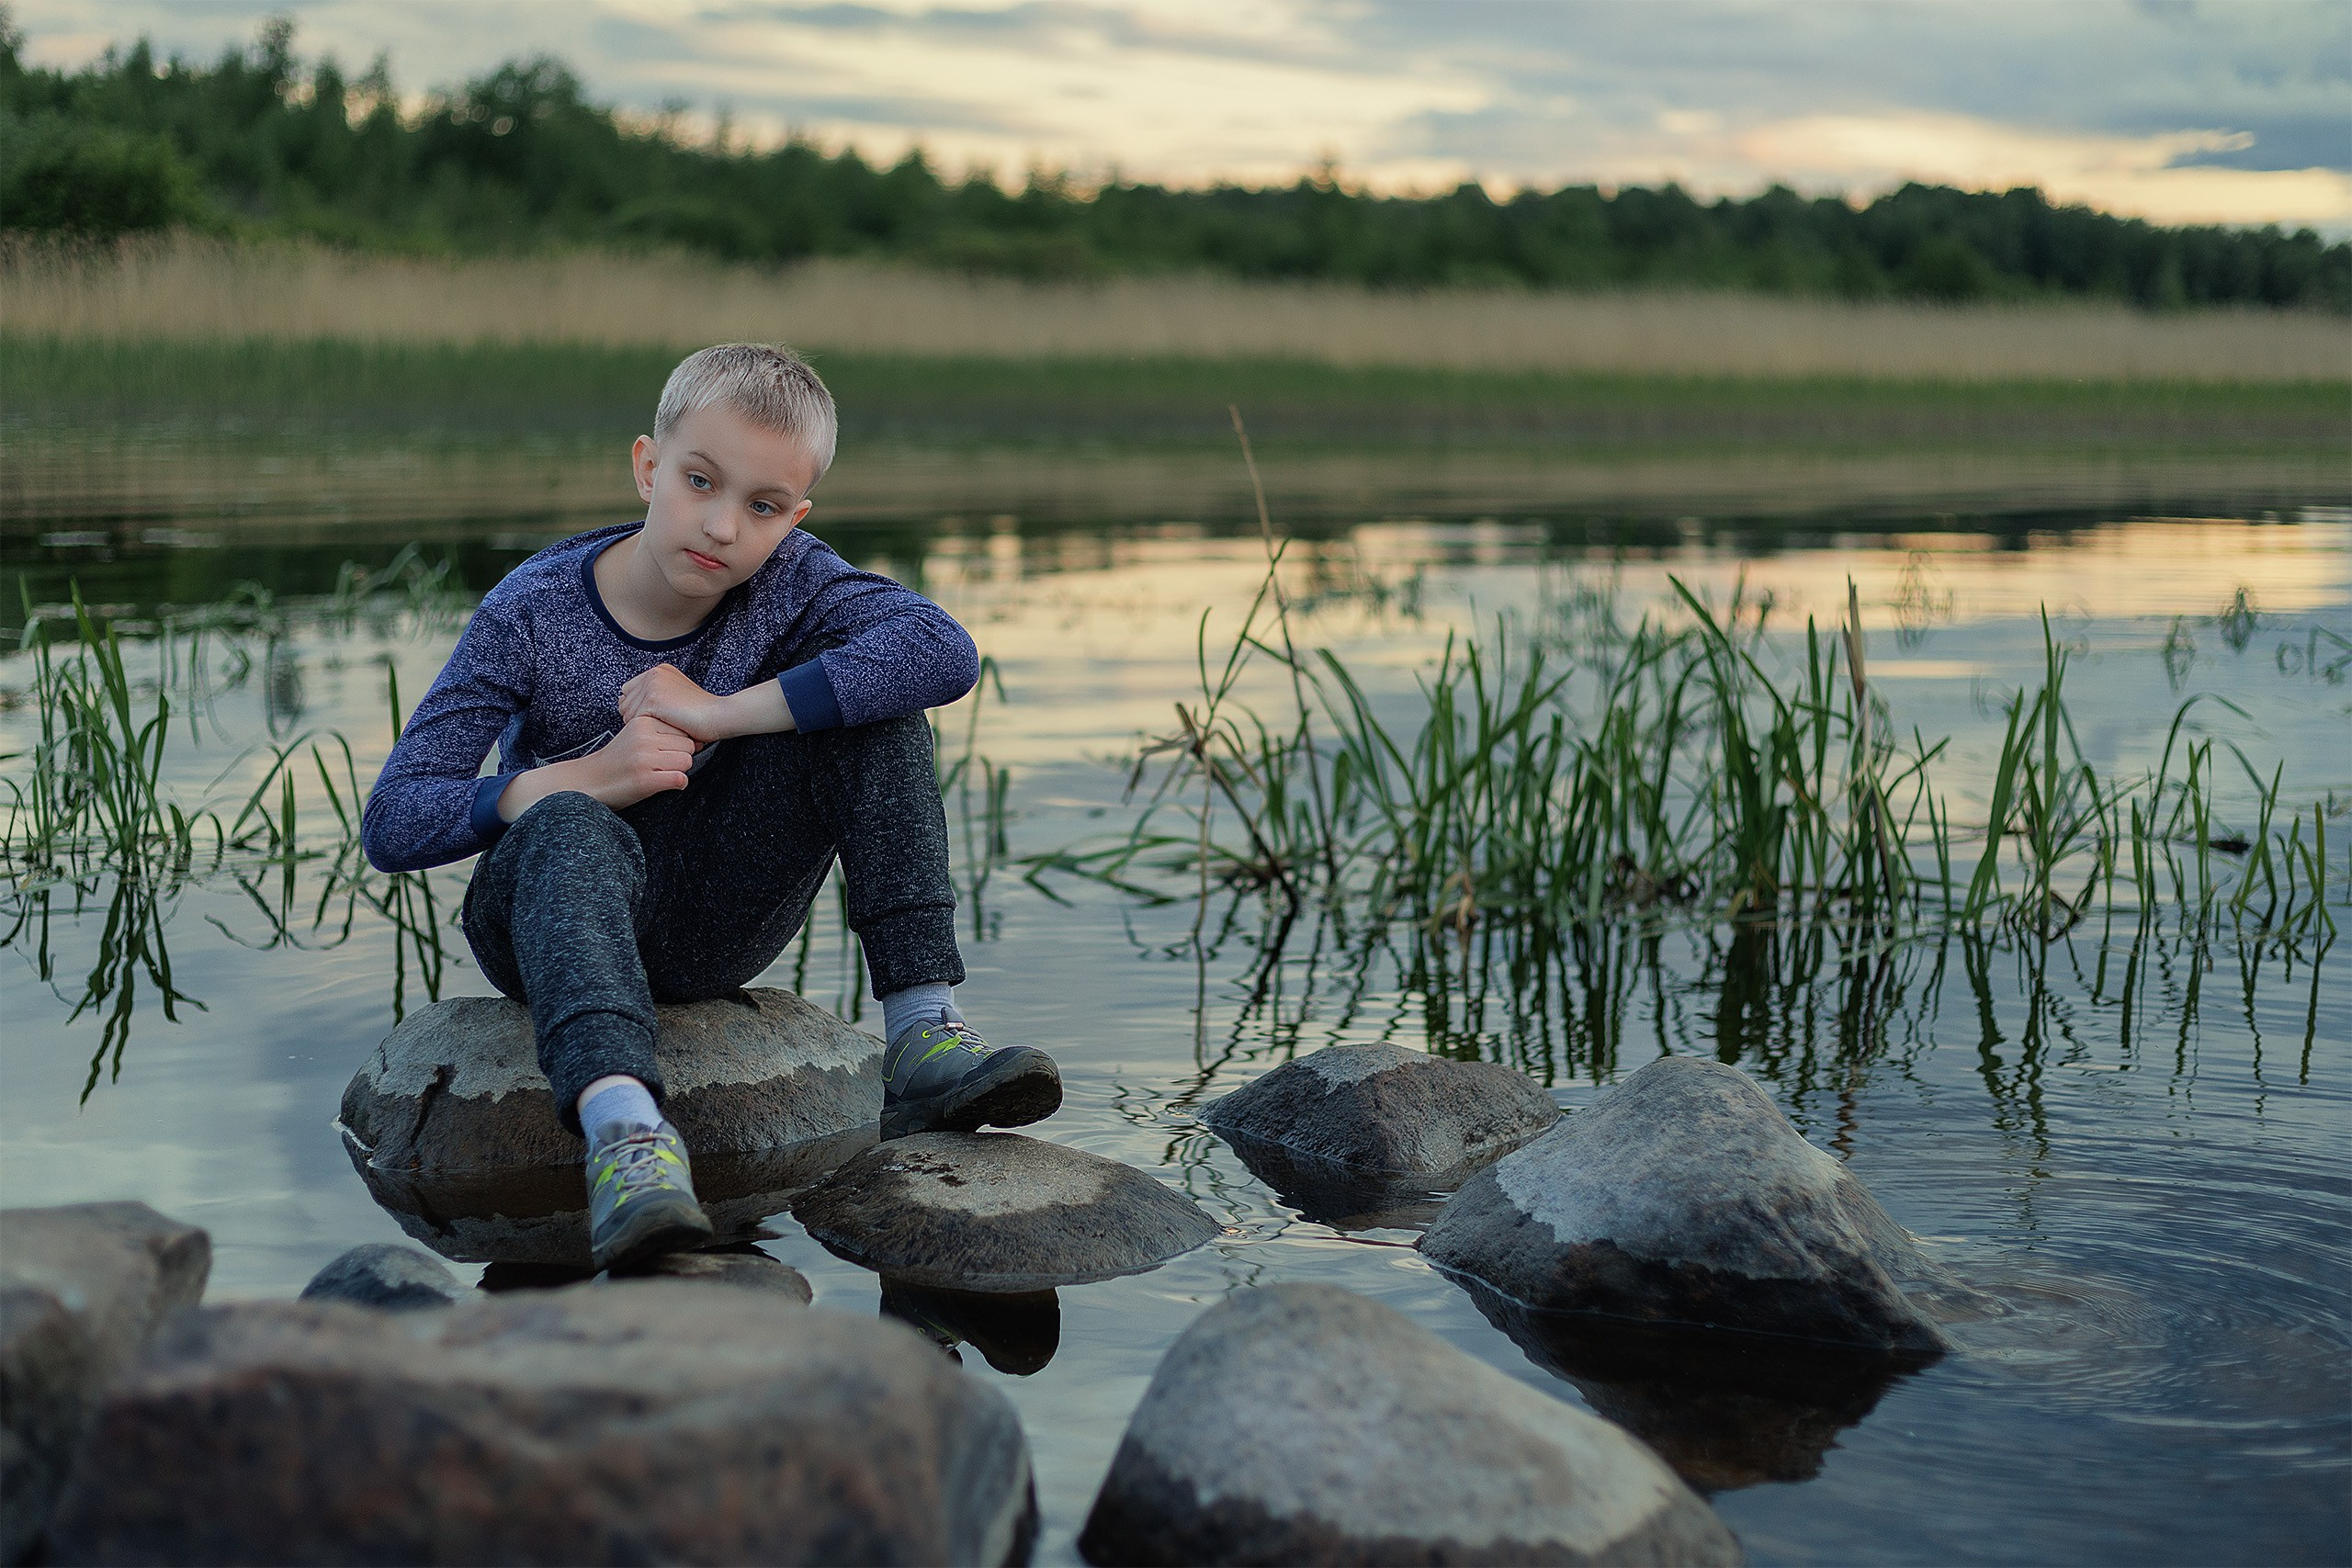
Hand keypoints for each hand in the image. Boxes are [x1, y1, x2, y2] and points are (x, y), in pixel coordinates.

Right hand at [581, 714, 697, 807]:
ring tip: (662, 774)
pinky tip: (665, 784)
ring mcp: (644, 758)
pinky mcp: (645, 779)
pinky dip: (678, 784)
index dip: (679, 744)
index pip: (681, 729)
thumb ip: (658, 732)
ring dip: (680, 771)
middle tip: (665, 766)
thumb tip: (696, 739)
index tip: (667, 753)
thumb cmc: (616, 760)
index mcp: (642, 722)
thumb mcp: (634, 736)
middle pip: (688, 745)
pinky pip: (680, 779)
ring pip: (686, 761)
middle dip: (681, 757)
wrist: (588, 780)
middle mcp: (644, 737)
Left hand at [619, 663, 733, 744]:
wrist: (718, 715)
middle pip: (625, 701)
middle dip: (636, 716)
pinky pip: (635, 719)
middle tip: (657, 726)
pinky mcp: (653, 699)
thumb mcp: (676, 698)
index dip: (637, 707)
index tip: (652, 719)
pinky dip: (646, 730)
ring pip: (628, 712)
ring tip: (662, 728)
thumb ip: (656, 697)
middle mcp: (653, 673)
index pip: (629, 691)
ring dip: (641, 725)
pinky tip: (662, 731)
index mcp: (659, 671)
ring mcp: (652, 685)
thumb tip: (628, 706)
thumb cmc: (702, 713)